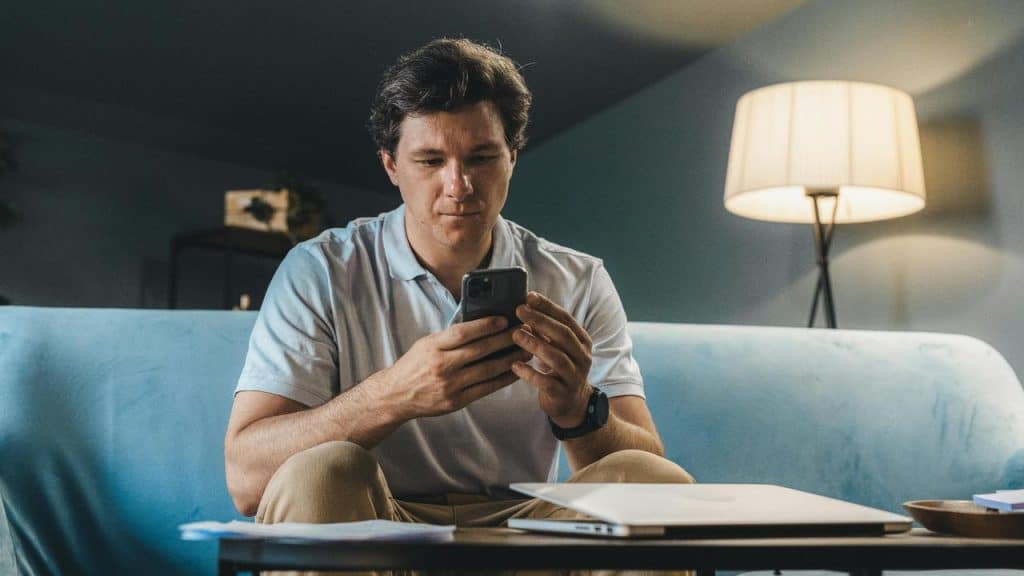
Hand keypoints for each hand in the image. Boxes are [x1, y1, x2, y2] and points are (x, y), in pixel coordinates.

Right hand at [376, 316, 532, 420]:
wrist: (396, 395)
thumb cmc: (415, 365)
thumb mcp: (426, 344)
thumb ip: (450, 337)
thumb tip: (482, 325)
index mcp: (433, 347)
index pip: (462, 333)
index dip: (485, 325)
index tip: (504, 319)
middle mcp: (441, 366)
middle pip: (480, 350)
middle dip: (505, 340)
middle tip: (523, 332)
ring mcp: (450, 385)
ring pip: (487, 370)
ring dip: (510, 360)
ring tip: (526, 351)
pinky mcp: (456, 402)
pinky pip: (486, 389)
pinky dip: (503, 379)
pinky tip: (515, 371)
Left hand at [511, 292, 593, 427]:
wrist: (573, 404)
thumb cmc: (561, 369)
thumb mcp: (557, 347)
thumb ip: (544, 330)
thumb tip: (524, 307)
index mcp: (582, 341)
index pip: (566, 318)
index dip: (548, 306)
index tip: (529, 296)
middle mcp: (582, 357)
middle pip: (563, 335)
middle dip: (540, 320)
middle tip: (519, 310)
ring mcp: (574, 376)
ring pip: (556, 357)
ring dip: (534, 344)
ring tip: (515, 334)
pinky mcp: (562, 393)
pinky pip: (546, 382)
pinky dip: (530, 373)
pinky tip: (515, 365)